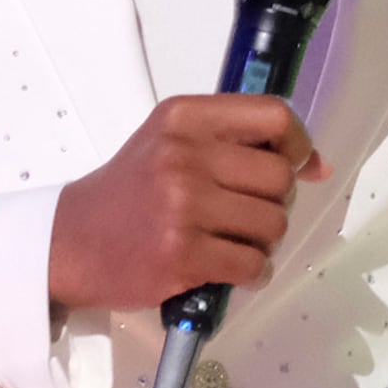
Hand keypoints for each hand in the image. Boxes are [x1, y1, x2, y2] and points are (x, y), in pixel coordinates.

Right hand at [45, 94, 323, 312]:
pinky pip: (254, 264)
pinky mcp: (181, 253)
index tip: (295, 166)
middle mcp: (183, 155)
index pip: (274, 114)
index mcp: (184, 117)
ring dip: (264, 241)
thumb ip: (240, 145)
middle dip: (276, 203)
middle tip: (246, 214)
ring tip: (231, 242)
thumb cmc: (129, 194)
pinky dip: (252, 273)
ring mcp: (182, 205)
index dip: (297, 145)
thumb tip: (319, 166)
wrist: (68, 244)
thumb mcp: (173, 145)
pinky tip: (228, 269)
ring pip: (274, 223)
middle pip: (280, 177)